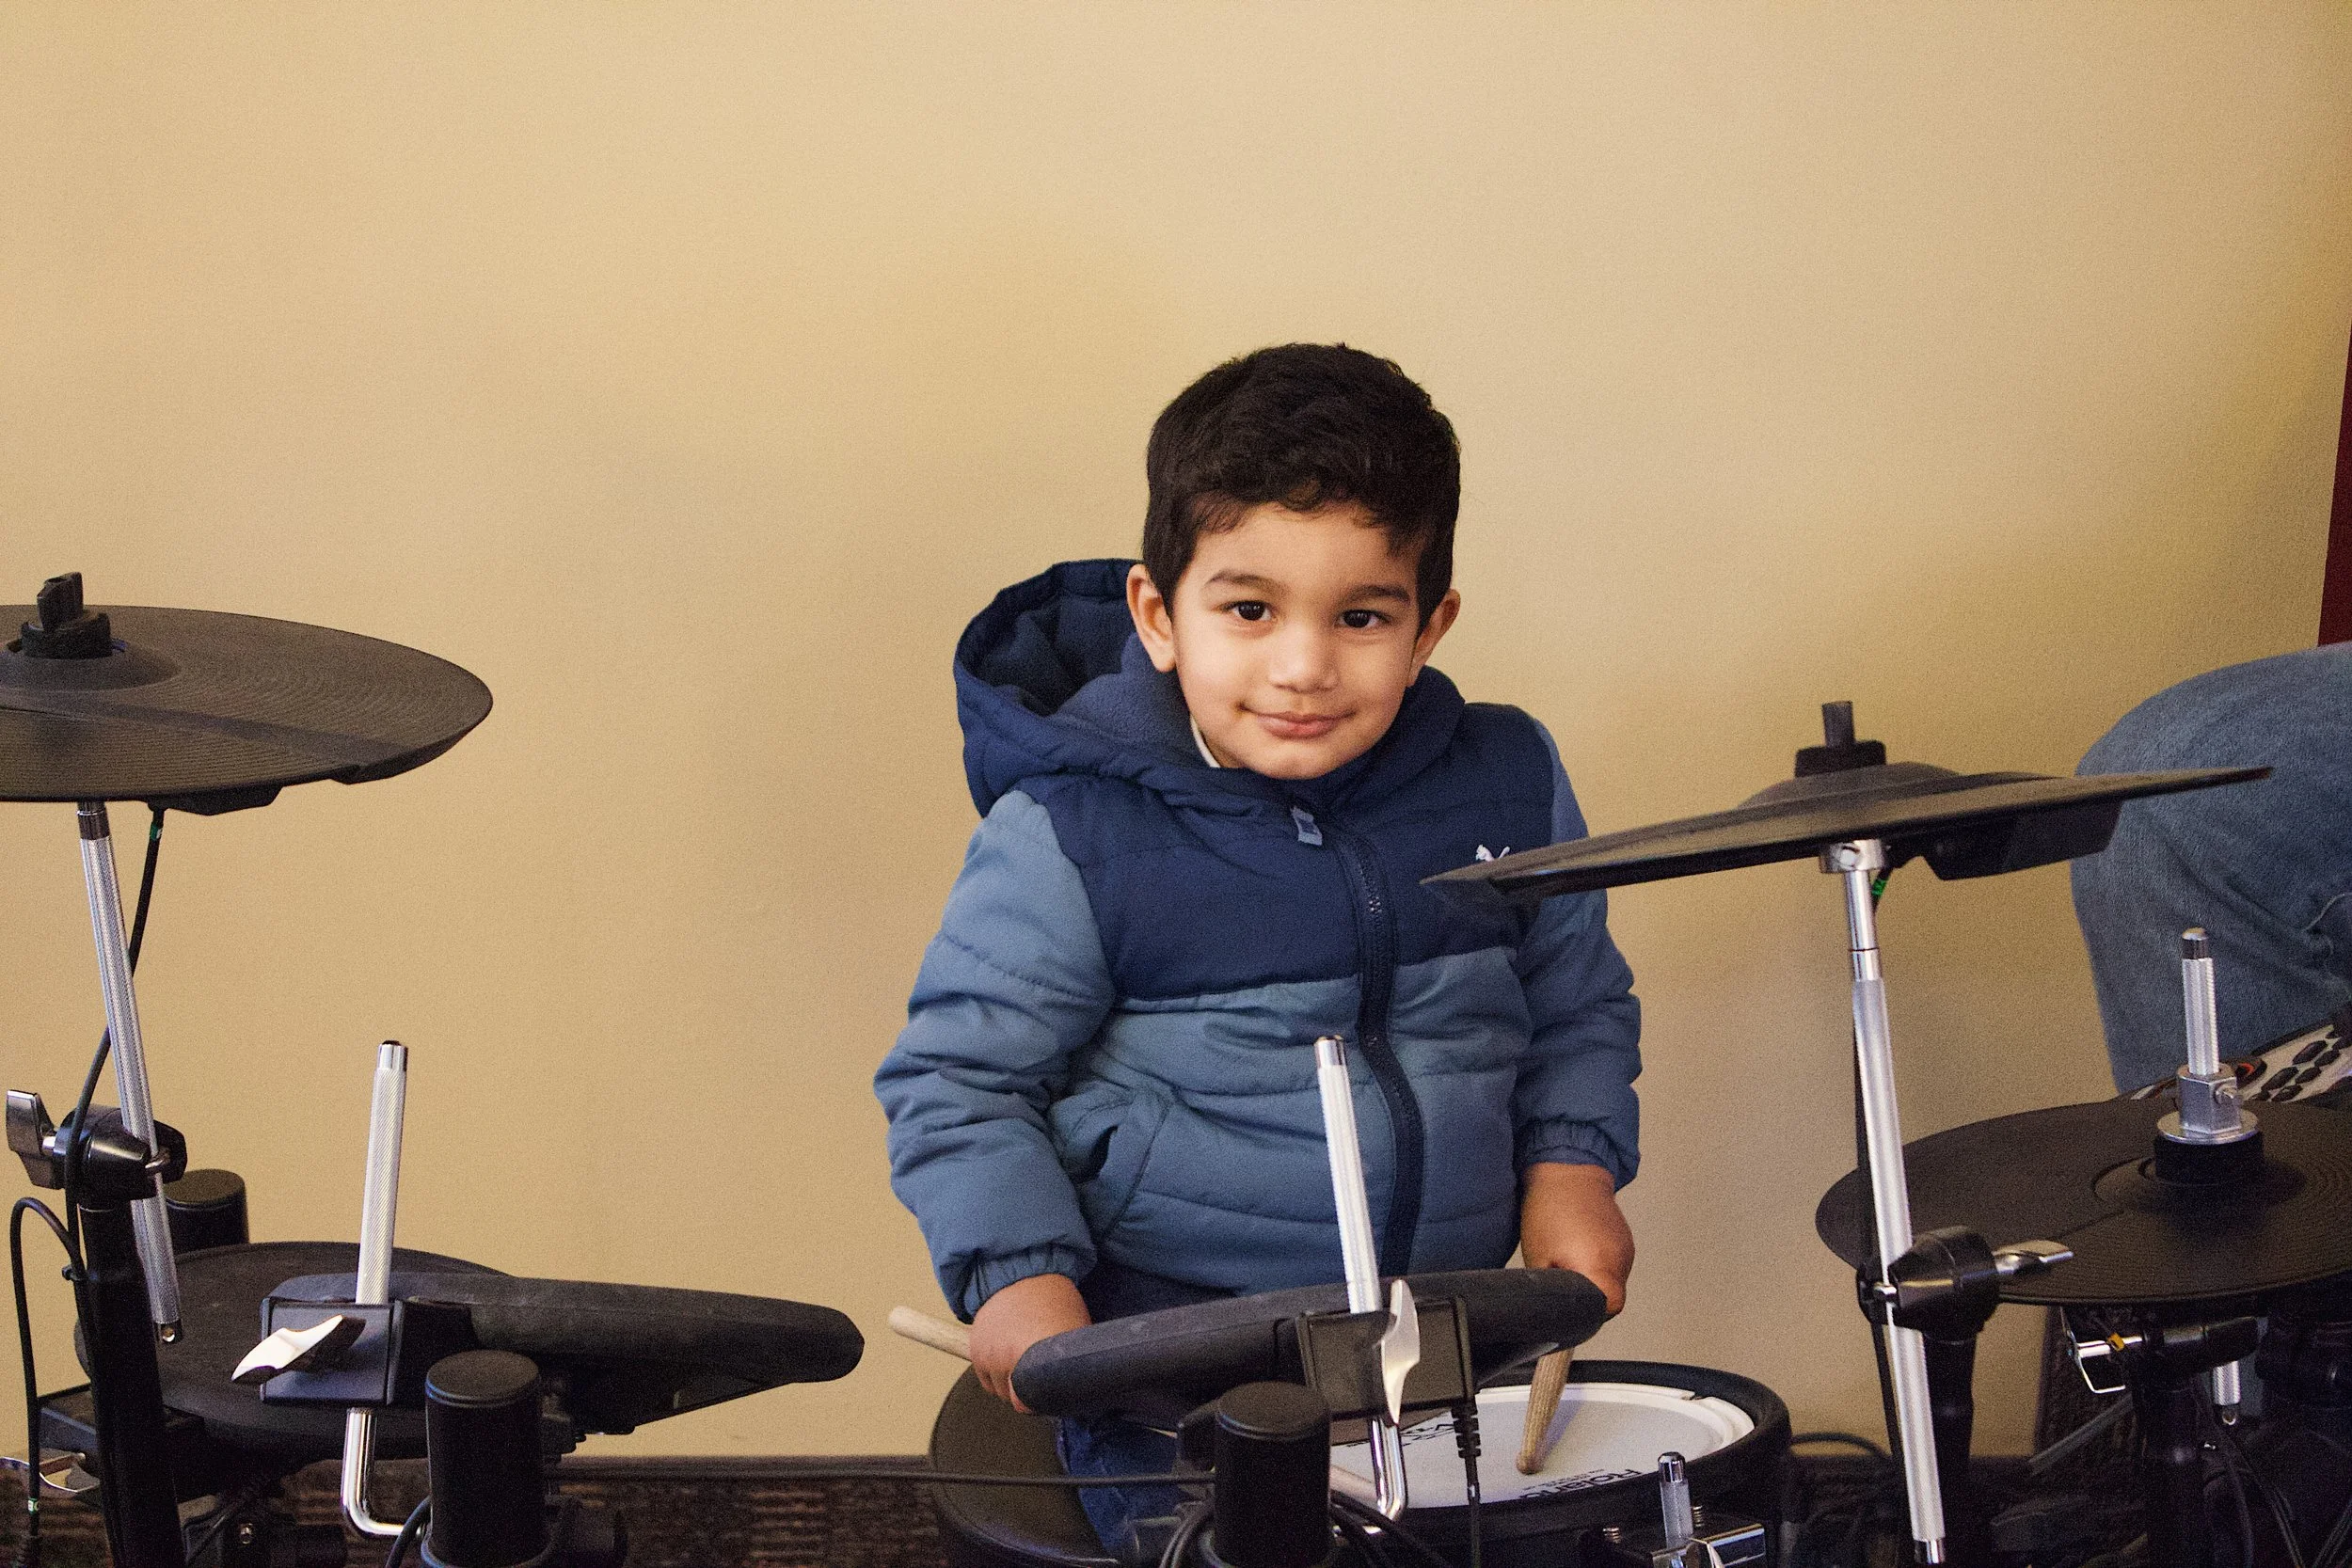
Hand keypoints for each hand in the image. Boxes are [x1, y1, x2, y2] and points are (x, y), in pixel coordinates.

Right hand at [967, 1273, 1091, 1410]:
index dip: (1044, 1400)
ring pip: (999, 1391)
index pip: (1031, 1404)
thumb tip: (1076, 1391)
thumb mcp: (1076, 1334)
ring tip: (1024, 1360)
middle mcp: (1009, 1359)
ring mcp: (990, 1355)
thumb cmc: (1055, 1301)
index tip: (1051, 1392)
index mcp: (1038, 1358)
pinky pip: (985, 1379)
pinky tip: (1010, 1356)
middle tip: (1040, 1372)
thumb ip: (1073, 1368)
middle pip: (1016, 1401)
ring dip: (1011, 1382)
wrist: (1023, 1272)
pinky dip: (996, 1373)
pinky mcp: (976, 1350)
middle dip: (1028, 1391)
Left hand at [1519, 1162, 1633, 1314]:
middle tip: (1565, 1284)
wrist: (1566, 1170)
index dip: (1589, 1314)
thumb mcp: (1537, 1259)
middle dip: (1589, 1298)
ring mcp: (1626, 1248)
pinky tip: (1578, 1250)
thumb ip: (1551, 1291)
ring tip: (1569, 1261)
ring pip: (1614, 1282)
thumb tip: (1553, 1309)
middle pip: (1612, 1299)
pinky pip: (1615, 1264)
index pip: (1609, 1308)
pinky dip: (1599, 1266)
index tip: (1573, 1308)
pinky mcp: (1625, 1239)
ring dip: (1594, 1280)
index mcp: (1600, 1264)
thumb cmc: (1548, 1208)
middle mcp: (1620, 1258)